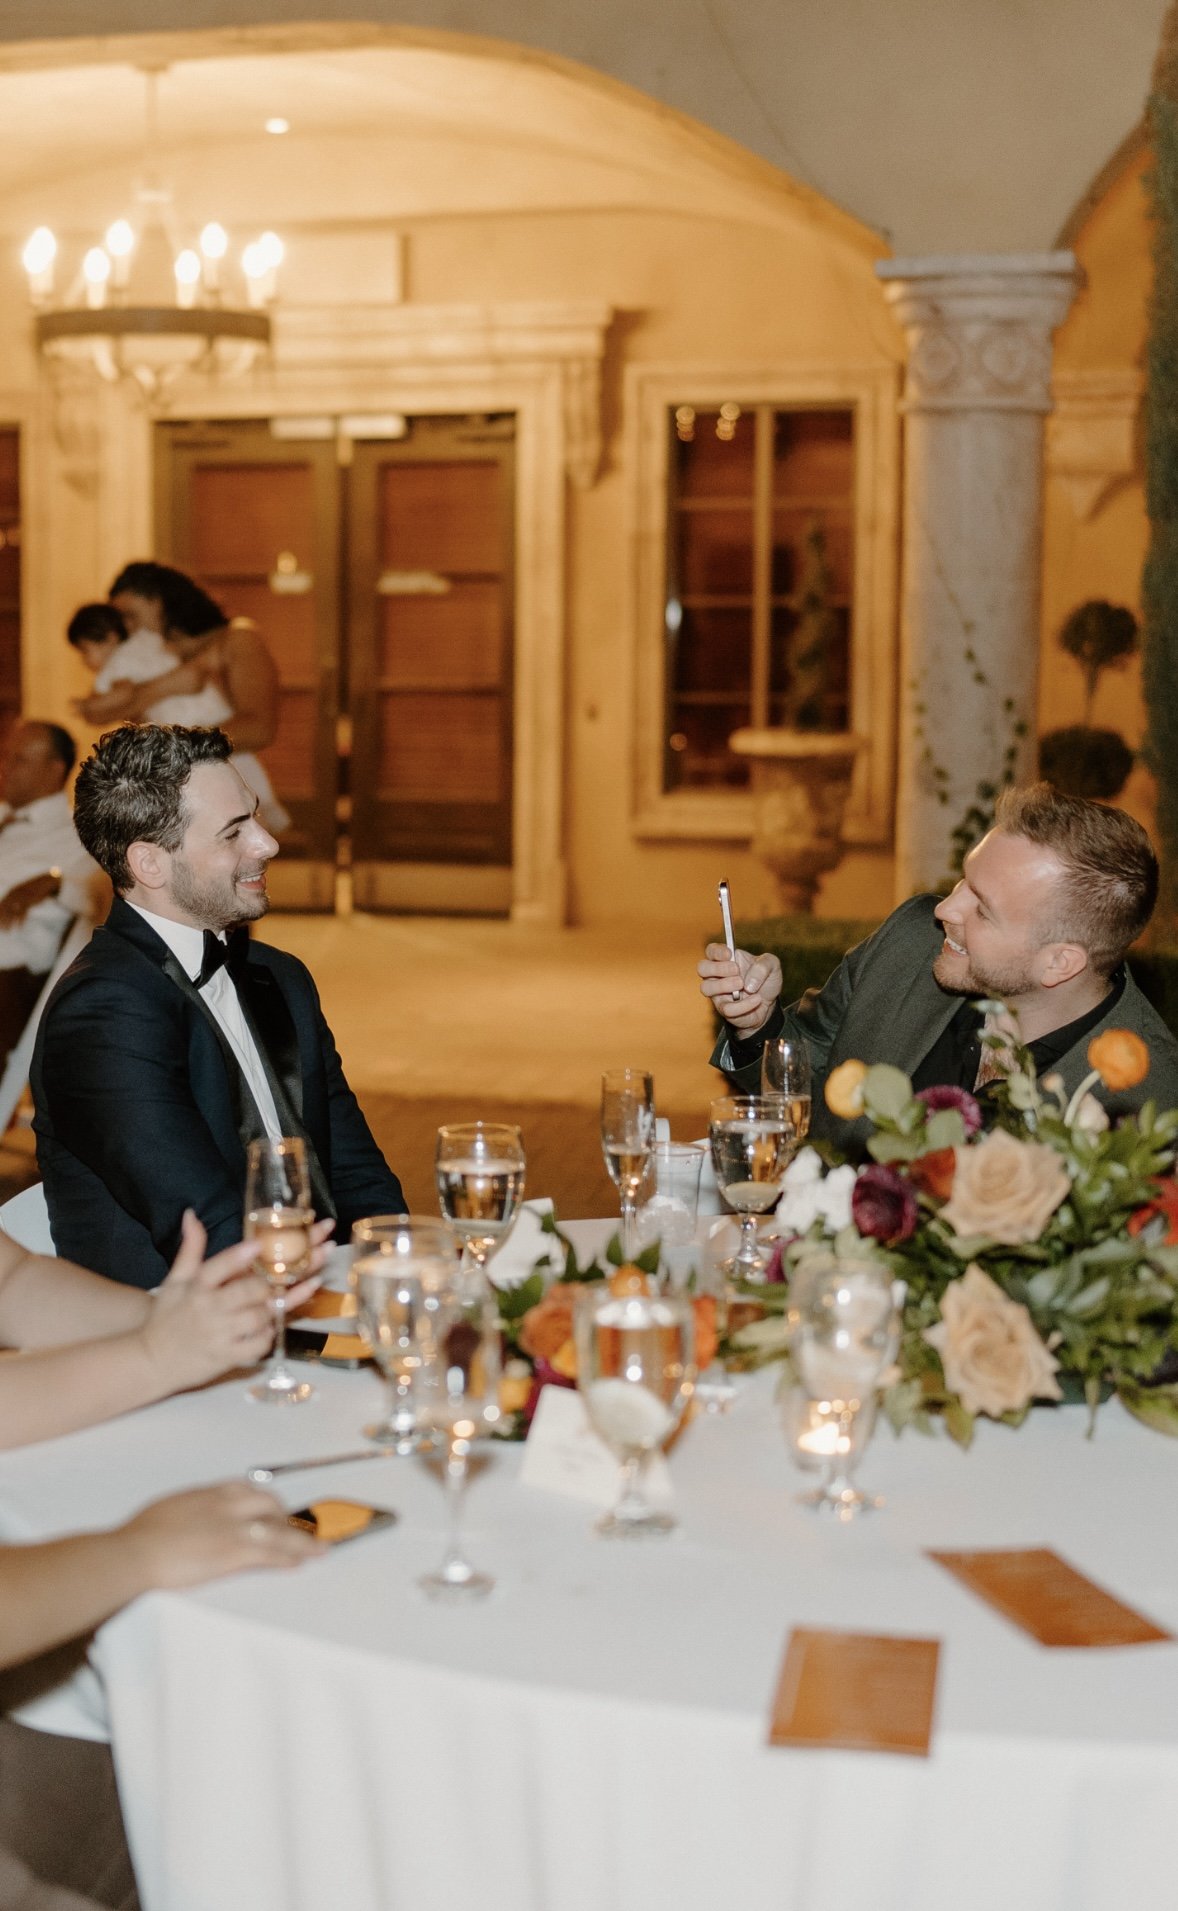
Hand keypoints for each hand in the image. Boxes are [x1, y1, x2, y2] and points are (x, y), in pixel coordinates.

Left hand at [0, 872, 58, 926]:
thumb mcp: (23, 893)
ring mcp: (22, 897)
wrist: (46, 882)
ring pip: (12, 911)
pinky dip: (20, 920)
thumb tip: (13, 908)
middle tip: (2, 929)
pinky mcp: (29, 900)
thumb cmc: (34, 889)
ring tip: (7, 930)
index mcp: (11, 892)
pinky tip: (19, 927)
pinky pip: (22, 912)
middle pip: (5, 909)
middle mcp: (14, 894)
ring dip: (9, 922)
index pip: (1, 904)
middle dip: (2, 919)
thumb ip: (17, 899)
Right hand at [120, 1481, 323, 1591]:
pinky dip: (290, 1556)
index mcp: (206, 1493)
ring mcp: (232, 1527)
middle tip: (292, 1528)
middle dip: (283, 1516)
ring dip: (301, 1539)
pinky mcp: (235, 1552)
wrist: (135, 1552)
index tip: (268, 1508)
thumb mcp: (166, 1512)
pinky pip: (272, 1552)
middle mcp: (225, 1504)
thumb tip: (186, 1520)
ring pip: (278, 1529)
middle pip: (267, 1503)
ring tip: (316, 1547)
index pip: (243, 1490)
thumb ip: (185, 1513)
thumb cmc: (138, 1537)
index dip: (260, 1500)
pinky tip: (301, 1561)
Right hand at [143, 1211, 330, 1390]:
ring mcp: (219, 1335)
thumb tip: (191, 1214)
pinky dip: (267, 1336)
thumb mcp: (175, 1280)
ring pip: (258, 1318)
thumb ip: (191, 1248)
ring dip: (271, 1309)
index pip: (217, 1268)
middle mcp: (208, 1310)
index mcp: (196, 1288)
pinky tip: (267, 1328)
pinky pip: (258, 1345)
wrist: (153, 1361)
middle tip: (273, 1282)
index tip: (257, 1244)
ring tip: (273, 1304)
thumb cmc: (166, 1317)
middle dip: (266, 1285)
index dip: (238, 1256)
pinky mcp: (227, 1358)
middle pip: (247, 1292)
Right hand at [698, 942, 782, 1034]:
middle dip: (718, 968)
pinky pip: (726, 1008)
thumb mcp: (772, 965)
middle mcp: (717, 975)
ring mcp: (718, 993)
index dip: (717, 952)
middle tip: (736, 970)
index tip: (730, 955)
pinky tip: (757, 1000)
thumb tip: (748, 983)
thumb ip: (763, 965)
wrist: (770, 1004)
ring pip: (706, 988)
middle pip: (702, 968)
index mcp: (725, 960)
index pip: (711, 951)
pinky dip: (744, 1004)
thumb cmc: (765, 980)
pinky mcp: (724, 1009)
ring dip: (724, 985)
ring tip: (742, 985)